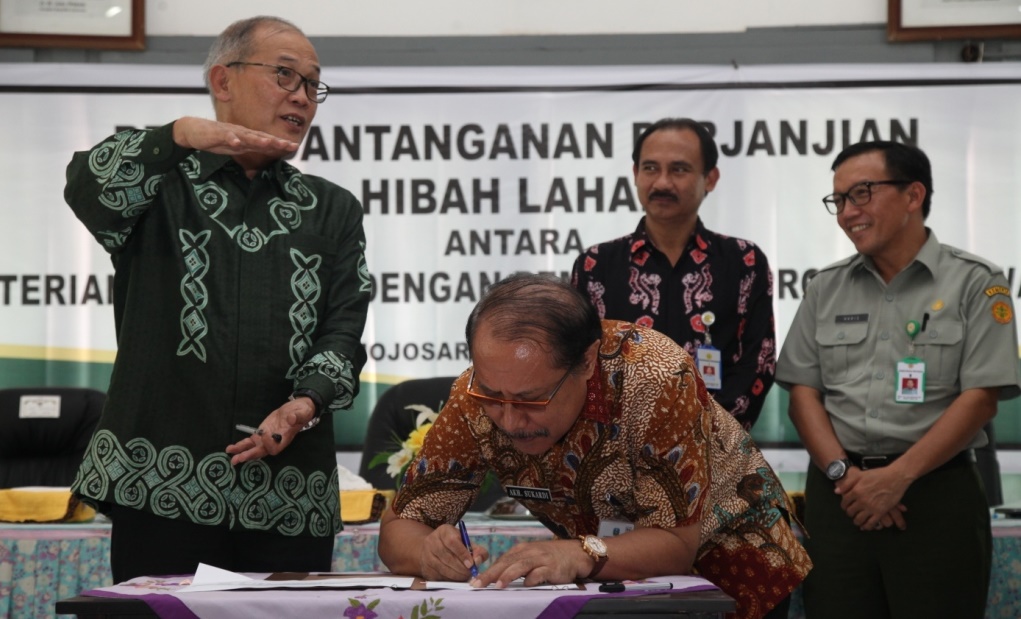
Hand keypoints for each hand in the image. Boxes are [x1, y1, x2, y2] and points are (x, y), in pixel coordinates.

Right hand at [172, 116, 298, 157]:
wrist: (194, 130)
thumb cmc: (217, 140)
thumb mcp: (236, 150)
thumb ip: (248, 155)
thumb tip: (259, 169)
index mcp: (248, 138)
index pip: (267, 141)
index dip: (280, 144)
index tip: (295, 147)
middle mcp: (243, 133)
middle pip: (261, 137)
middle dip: (275, 141)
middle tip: (289, 145)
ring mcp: (231, 132)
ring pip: (246, 136)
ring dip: (257, 139)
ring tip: (268, 143)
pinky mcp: (217, 134)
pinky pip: (225, 136)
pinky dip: (231, 139)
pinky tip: (236, 142)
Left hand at [225, 396, 316, 464]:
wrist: (298, 410)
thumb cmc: (302, 412)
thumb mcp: (302, 412)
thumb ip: (297, 416)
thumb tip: (291, 419)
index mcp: (284, 439)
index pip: (274, 448)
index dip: (268, 444)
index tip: (264, 434)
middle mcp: (275, 442)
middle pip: (261, 452)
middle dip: (250, 455)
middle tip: (239, 459)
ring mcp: (267, 439)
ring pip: (253, 449)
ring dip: (242, 453)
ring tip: (232, 458)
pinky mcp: (261, 433)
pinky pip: (250, 442)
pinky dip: (241, 445)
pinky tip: (231, 449)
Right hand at [416, 524, 488, 581]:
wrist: (433, 549)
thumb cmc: (454, 545)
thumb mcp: (466, 543)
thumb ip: (477, 550)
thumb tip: (479, 560)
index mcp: (444, 531)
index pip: (452, 542)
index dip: (462, 554)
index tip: (471, 564)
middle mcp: (432, 541)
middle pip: (447, 557)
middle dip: (461, 568)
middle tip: (470, 573)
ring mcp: (426, 555)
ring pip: (443, 568)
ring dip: (457, 575)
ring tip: (465, 576)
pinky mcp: (425, 568)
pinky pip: (439, 576)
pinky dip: (450, 579)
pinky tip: (456, 578)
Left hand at [470, 539, 586, 588]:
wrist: (575, 554)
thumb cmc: (550, 558)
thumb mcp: (531, 557)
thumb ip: (516, 565)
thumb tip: (496, 578)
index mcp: (521, 549)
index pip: (500, 560)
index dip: (487, 571)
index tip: (474, 581)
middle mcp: (529, 552)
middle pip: (507, 562)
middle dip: (491, 573)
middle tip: (477, 584)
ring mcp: (541, 559)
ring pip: (521, 565)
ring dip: (508, 575)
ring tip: (497, 585)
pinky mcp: (552, 567)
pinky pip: (541, 572)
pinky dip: (533, 578)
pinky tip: (526, 584)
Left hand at [836, 467, 908, 529]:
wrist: (895, 477)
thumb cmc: (878, 474)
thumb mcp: (860, 475)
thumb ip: (847, 483)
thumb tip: (836, 491)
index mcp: (856, 491)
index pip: (845, 502)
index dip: (844, 505)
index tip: (845, 506)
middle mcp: (862, 500)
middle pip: (850, 512)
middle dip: (849, 513)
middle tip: (851, 513)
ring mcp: (871, 507)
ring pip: (859, 519)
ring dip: (856, 521)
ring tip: (857, 520)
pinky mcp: (881, 512)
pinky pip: (871, 523)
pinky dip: (867, 526)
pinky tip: (865, 525)